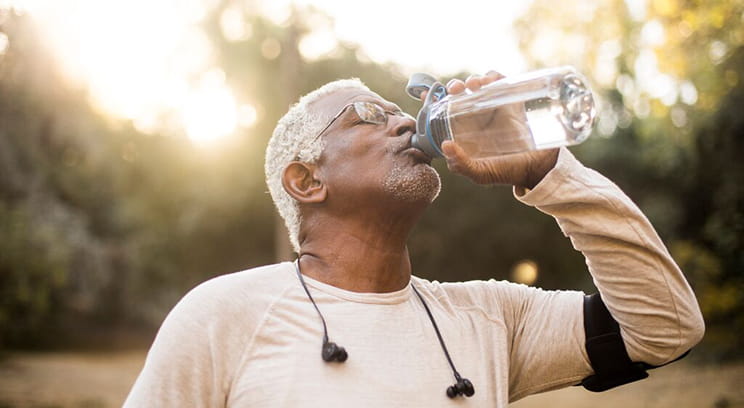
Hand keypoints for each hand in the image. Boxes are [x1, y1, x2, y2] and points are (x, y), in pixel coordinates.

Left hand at [423, 71, 558, 188]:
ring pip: (479, 84)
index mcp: (464, 131)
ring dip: (473, 79)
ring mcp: (494, 107)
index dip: (435, 99)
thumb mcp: (481, 173)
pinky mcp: (511, 100)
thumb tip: (445, 145)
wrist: (538, 167)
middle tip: (455, 89)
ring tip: (474, 85)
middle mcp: (477, 116)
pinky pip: (500, 81)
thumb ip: (461, 165)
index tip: (427, 93)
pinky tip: (490, 81)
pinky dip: (493, 76)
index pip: (445, 110)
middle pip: (461, 93)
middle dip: (454, 86)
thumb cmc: (506, 171)